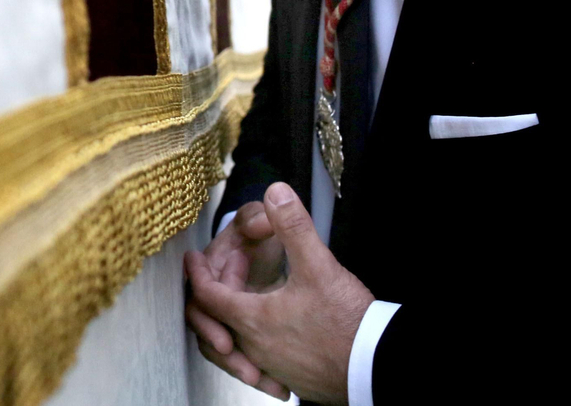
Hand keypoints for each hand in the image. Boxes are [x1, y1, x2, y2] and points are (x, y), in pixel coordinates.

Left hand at [188, 182, 373, 405]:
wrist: (378, 367)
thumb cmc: (347, 322)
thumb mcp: (318, 266)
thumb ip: (293, 227)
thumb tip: (275, 193)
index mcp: (253, 319)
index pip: (208, 296)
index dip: (198, 274)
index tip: (192, 259)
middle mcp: (256, 348)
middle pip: (219, 319)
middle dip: (219, 289)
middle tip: (233, 264)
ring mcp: (274, 367)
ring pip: (239, 341)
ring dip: (239, 314)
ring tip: (256, 293)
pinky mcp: (293, 378)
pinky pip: (261, 360)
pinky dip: (259, 338)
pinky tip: (280, 324)